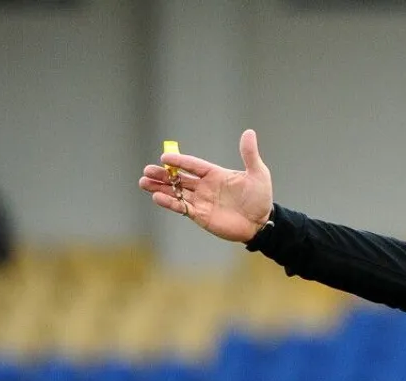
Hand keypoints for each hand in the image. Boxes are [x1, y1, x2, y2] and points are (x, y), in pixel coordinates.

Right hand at [138, 129, 272, 243]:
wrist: (262, 223)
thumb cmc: (260, 197)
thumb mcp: (258, 174)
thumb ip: (249, 154)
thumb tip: (249, 132)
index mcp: (215, 174)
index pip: (193, 165)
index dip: (179, 161)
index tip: (165, 158)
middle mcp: (205, 186)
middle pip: (179, 178)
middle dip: (163, 174)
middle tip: (147, 170)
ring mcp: (201, 201)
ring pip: (176, 192)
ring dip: (160, 188)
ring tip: (144, 182)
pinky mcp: (200, 215)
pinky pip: (182, 208)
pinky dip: (170, 203)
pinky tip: (157, 198)